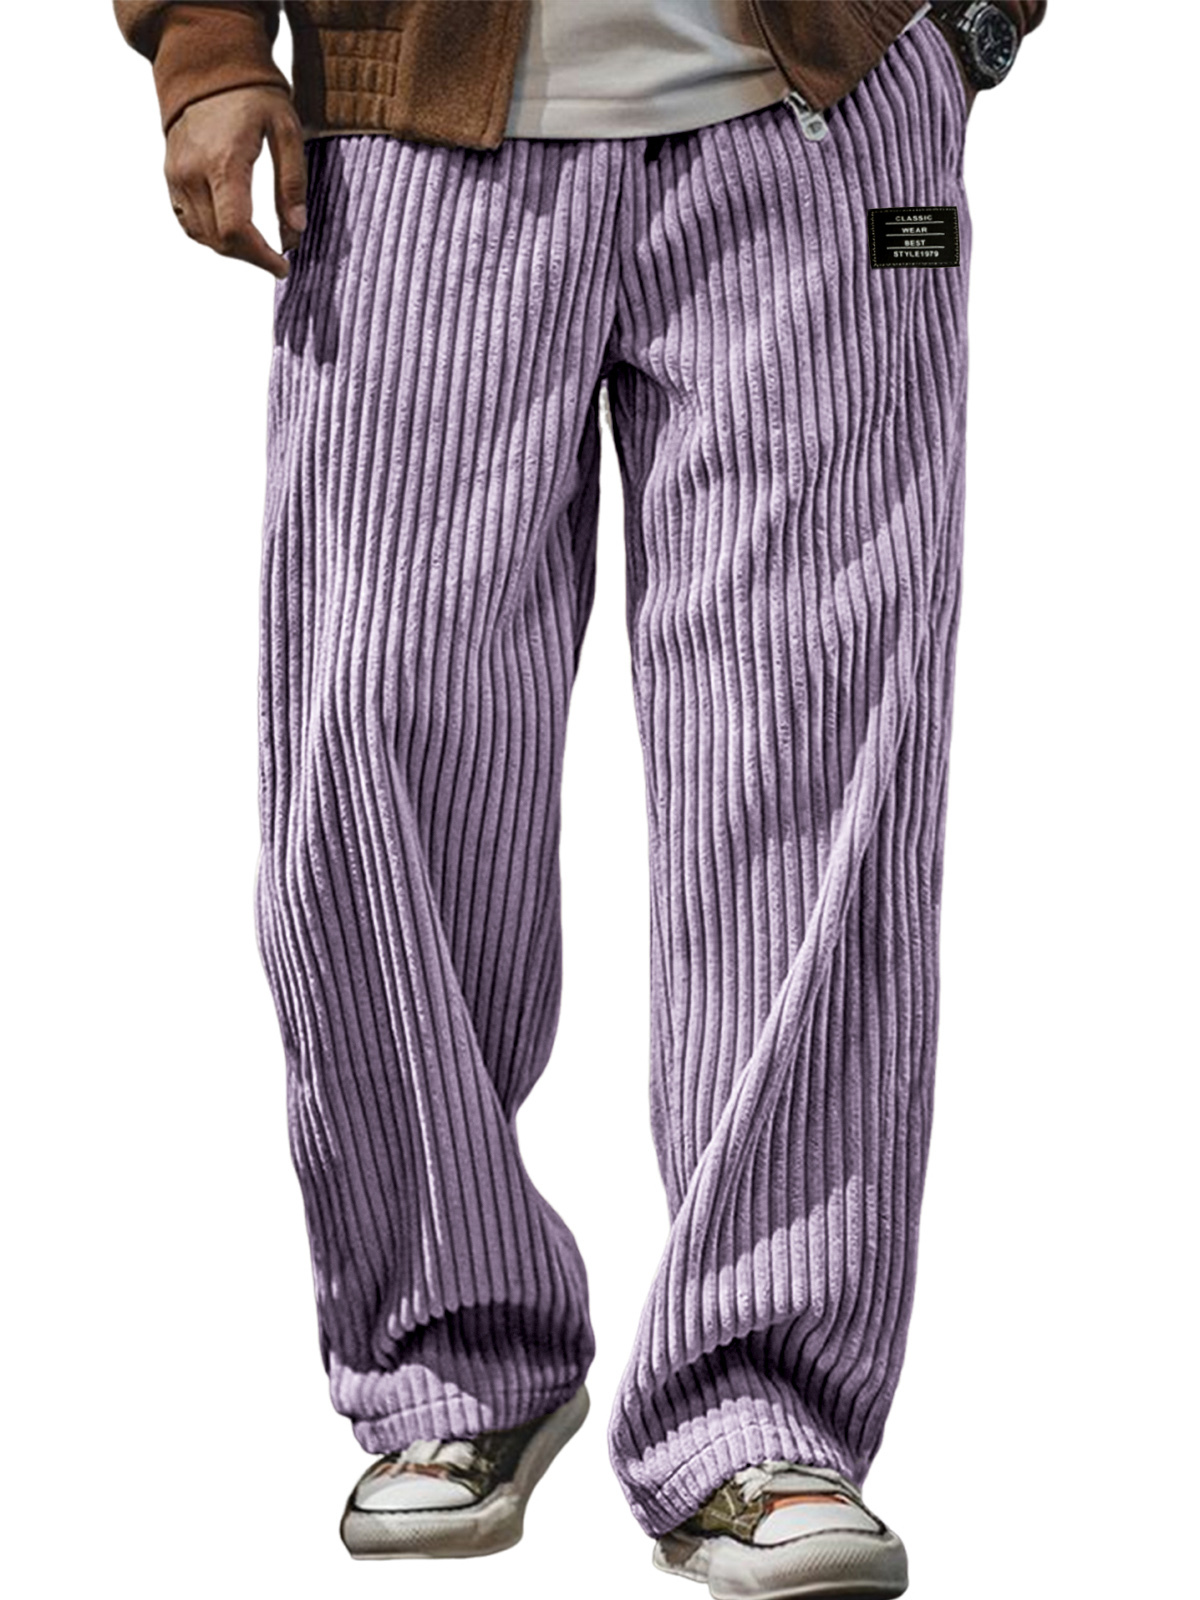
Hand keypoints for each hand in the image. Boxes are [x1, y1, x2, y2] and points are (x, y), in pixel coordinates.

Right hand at [164, 85, 306, 277]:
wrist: (207, 65)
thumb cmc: (252, 95)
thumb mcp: (286, 129)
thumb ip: (292, 182)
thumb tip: (296, 231)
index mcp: (223, 162)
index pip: (235, 230)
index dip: (261, 257)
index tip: (283, 266)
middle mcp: (192, 173)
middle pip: (218, 241)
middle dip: (250, 257)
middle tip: (276, 258)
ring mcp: (177, 175)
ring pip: (202, 236)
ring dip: (231, 249)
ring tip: (258, 246)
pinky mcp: (171, 176)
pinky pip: (188, 222)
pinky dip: (211, 236)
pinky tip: (233, 232)